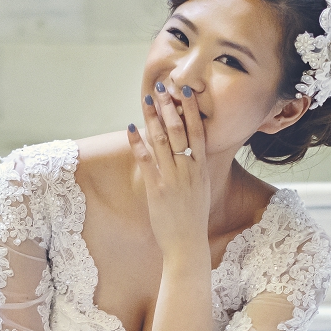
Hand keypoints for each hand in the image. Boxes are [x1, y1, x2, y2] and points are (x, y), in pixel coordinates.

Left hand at [126, 79, 212, 267]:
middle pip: (179, 130)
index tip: (186, 91)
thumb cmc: (192, 219)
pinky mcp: (157, 189)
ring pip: (162, 141)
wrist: (188, 244)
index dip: (192, 110)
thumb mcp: (200, 189)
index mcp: (201, 168)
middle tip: (162, 86)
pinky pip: (146, 161)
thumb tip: (188, 153)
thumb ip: (194, 169)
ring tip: (147, 99)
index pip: (198, 132)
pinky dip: (138, 143)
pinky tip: (130, 128)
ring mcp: (173, 178)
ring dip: (153, 118)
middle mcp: (189, 169)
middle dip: (170, 106)